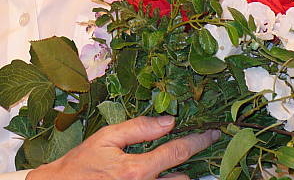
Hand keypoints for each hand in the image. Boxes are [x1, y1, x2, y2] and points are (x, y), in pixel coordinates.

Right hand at [26, 115, 219, 179]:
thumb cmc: (80, 164)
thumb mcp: (106, 138)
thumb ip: (139, 128)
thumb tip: (168, 120)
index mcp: (136, 170)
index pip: (177, 152)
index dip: (198, 140)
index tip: (212, 132)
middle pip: (182, 178)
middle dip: (185, 164)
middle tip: (184, 148)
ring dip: (176, 177)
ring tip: (166, 165)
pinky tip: (158, 173)